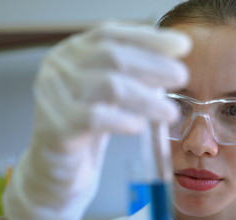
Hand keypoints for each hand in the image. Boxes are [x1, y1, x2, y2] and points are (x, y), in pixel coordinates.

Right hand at [2, 23, 190, 219]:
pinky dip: (123, 121)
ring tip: (171, 113)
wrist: (57, 168)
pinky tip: (139, 127)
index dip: (149, 38)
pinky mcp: (56, 128)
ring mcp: (53, 96)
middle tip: (182, 77)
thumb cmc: (89, 123)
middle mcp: (58, 68)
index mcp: (72, 53)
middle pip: (112, 57)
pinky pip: (95, 118)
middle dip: (153, 65)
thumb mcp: (109, 93)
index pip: (111, 35)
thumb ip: (131, 73)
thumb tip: (173, 60)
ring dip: (147, 99)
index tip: (182, 46)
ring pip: (109, 87)